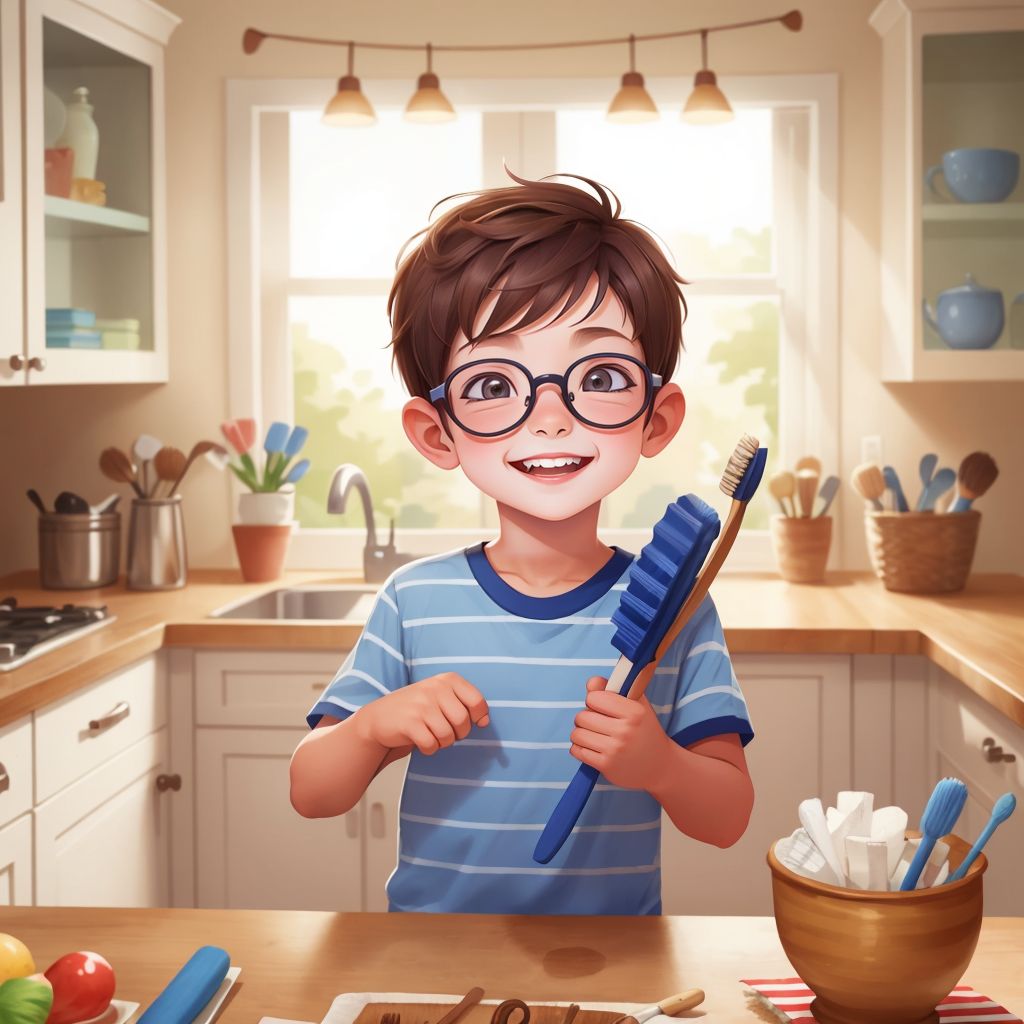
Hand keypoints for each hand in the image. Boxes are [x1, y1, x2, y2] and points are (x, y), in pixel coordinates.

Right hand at [354, 672, 489, 755]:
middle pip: (463, 722)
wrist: (379, 718)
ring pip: (448, 736)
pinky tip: (420, 741)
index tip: (470, 722)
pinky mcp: (410, 723)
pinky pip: (432, 745)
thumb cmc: (417, 709)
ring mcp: (421, 705)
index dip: (478, 717)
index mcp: (448, 679)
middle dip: (458, 734)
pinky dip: (429, 749)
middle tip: (445, 731)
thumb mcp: (441, 697)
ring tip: (431, 735)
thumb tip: (485, 721)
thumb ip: (465, 704)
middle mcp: (435, 688)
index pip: (477, 701)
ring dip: (442, 743)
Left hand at [569, 676, 672, 789]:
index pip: (593, 697)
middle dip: (586, 718)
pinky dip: (580, 748)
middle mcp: (625, 730)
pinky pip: (577, 751)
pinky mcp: (606, 766)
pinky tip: (593, 748)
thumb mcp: (637, 705)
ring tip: (594, 735)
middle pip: (582, 716)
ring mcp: (615, 750)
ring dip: (581, 733)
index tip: (602, 707)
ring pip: (577, 734)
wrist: (659, 766)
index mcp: (634, 712)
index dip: (595, 700)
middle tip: (598, 723)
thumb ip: (613, 689)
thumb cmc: (645, 731)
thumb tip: (591, 682)